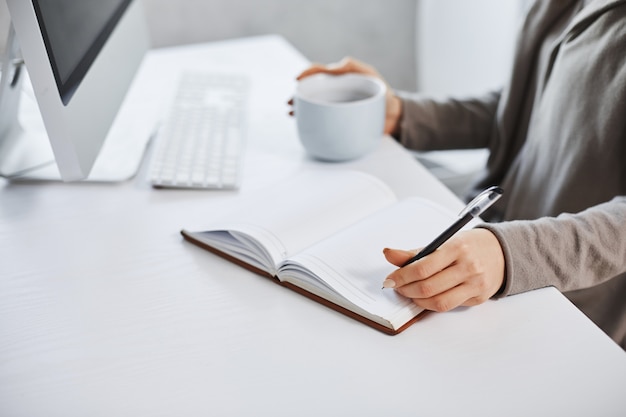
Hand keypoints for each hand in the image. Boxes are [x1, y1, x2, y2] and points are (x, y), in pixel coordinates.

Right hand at [289, 57, 402, 135]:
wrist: (393, 115)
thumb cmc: (382, 92)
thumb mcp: (370, 74)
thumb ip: (353, 66)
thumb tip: (333, 66)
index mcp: (339, 78)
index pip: (318, 73)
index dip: (306, 74)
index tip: (297, 80)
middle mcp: (335, 92)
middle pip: (312, 91)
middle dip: (298, 96)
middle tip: (290, 103)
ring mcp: (336, 106)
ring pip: (314, 106)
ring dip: (301, 109)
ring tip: (292, 114)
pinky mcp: (339, 120)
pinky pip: (322, 120)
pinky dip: (311, 121)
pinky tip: (304, 124)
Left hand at [382, 229, 505, 311]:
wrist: (502, 252)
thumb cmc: (470, 246)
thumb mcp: (444, 242)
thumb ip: (416, 252)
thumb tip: (389, 254)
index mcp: (457, 248)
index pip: (422, 267)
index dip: (401, 276)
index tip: (390, 280)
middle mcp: (468, 267)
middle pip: (428, 287)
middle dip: (406, 289)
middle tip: (397, 287)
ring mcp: (475, 284)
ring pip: (438, 301)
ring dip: (417, 300)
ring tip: (409, 293)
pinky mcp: (478, 298)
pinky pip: (449, 306)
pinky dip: (432, 303)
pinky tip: (425, 297)